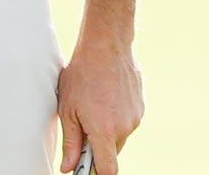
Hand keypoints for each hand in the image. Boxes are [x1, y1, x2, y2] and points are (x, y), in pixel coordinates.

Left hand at [57, 40, 143, 174]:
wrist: (106, 47)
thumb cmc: (82, 76)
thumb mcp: (68, 109)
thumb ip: (71, 141)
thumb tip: (67, 167)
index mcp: (104, 131)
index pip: (108, 169)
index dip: (97, 174)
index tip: (86, 170)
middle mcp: (124, 128)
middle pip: (112, 152)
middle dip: (98, 146)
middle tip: (82, 126)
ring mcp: (135, 117)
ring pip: (120, 135)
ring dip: (107, 129)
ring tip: (93, 103)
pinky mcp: (141, 107)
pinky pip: (127, 120)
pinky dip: (116, 116)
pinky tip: (105, 96)